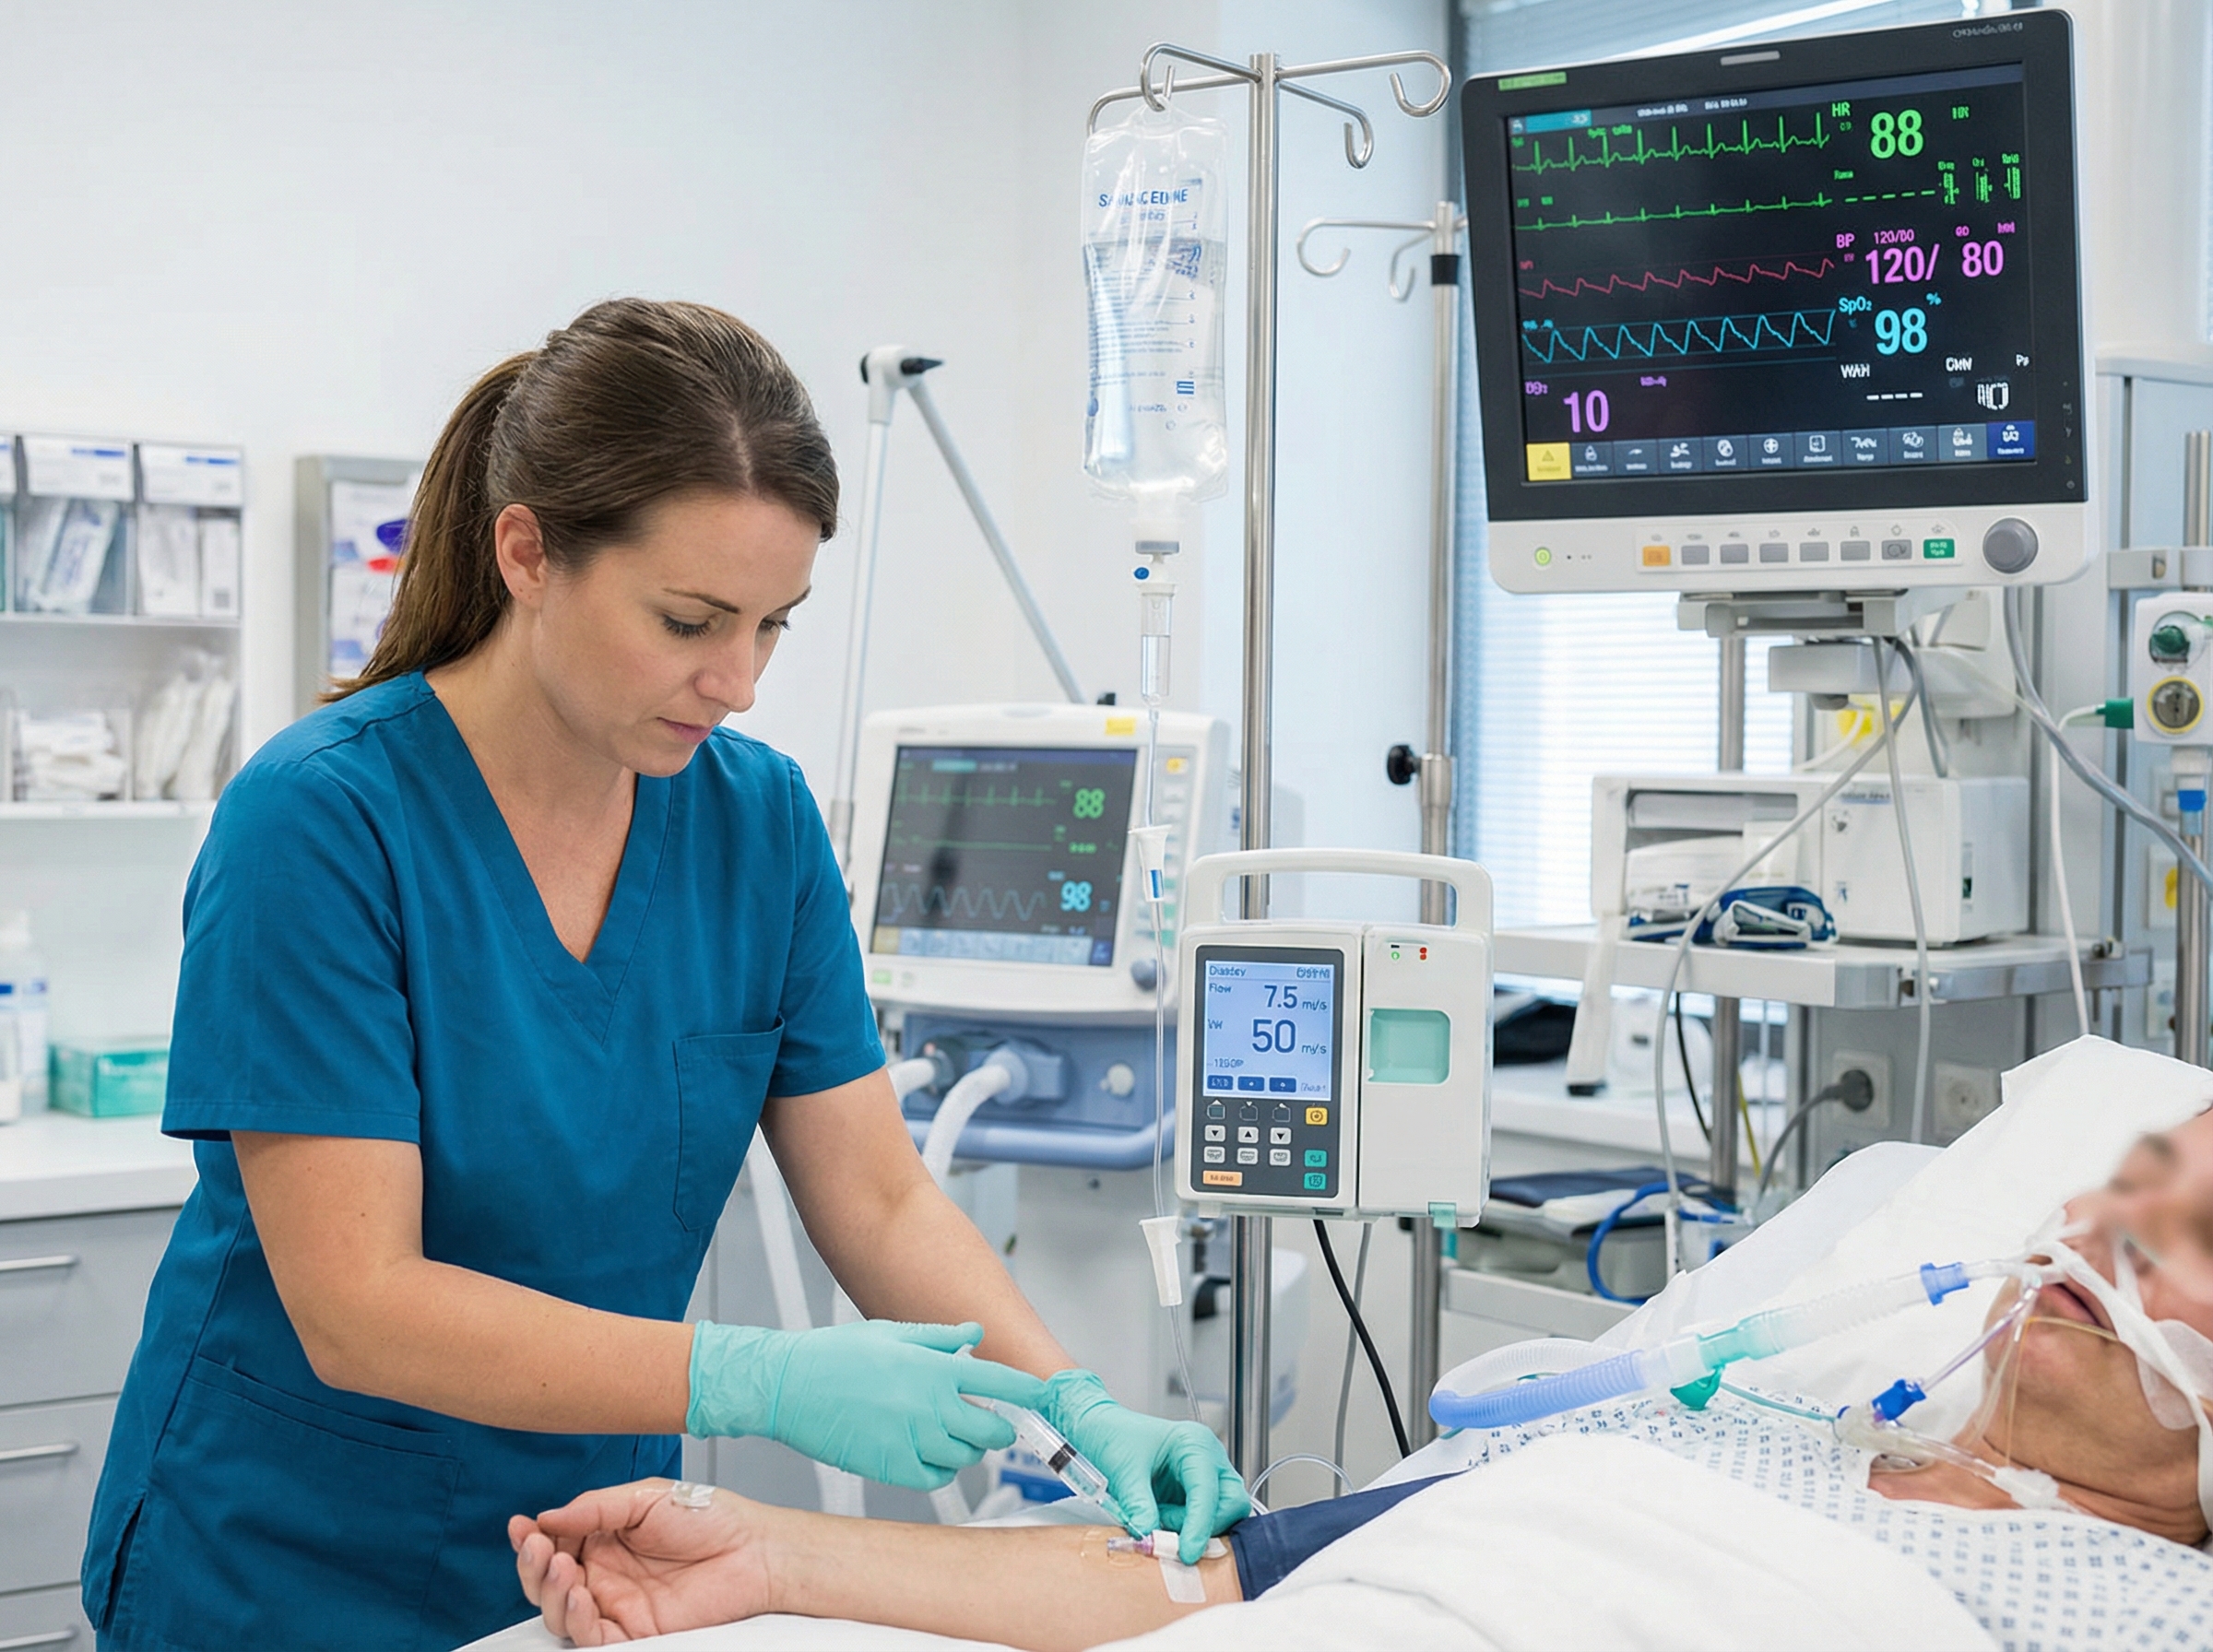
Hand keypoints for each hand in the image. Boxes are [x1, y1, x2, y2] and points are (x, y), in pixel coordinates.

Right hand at [508, 1481, 763, 1645]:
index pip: (554, 1544)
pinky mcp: (633, 1631)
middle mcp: (604, 1573)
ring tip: (561, 1567)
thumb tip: (546, 1517)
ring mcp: (616, 1604)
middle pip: (549, 1582)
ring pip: (562, 1612)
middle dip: (533, 1567)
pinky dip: (577, 1621)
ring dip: (551, 1593)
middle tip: (537, 1548)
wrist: (752, 1548)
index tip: (521, 1528)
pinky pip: (591, 1637)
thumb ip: (595, 1508)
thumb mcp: (645, 1497)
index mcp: (603, 1537)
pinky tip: (581, 1597)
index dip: (532, 1540)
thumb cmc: (707, 1516)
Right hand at [687, 1319, 1048, 1488]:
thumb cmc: (836, 1354)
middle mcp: (930, 1406)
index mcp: (934, 1368)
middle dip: (997, 1427)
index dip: (1029, 1393)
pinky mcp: (892, 1467)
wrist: (789, 1387)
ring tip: (946, 1431)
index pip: (1001, 1384)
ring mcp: (912, 1440)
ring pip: (966, 1456)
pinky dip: (940, 1468)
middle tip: (988, 1421)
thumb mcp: (891, 1332)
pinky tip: (927, 1452)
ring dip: (966, 1446)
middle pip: (992, 1430)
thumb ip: (939, 1337)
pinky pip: (936, 1477)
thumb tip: (974, 1334)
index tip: (1044, 1398)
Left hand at [1042, 1368, 1249, 1562]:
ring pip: (1223, 1514)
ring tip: (1159, 1519)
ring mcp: (1206, 1476)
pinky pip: (1206, 1520)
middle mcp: (1208, 1458)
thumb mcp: (1123, 1471)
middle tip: (1168, 1531)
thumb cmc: (1112, 1436)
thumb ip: (1139, 1505)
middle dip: (1205, 1525)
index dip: (1200, 1525)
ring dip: (1195, 1528)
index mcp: (1194, 1443)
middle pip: (1232, 1503)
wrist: (1098, 1429)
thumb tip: (1151, 1537)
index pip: (1209, 1490)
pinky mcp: (1196, 1493)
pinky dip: (1189, 1529)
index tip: (1186, 1552)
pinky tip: (1163, 1520)